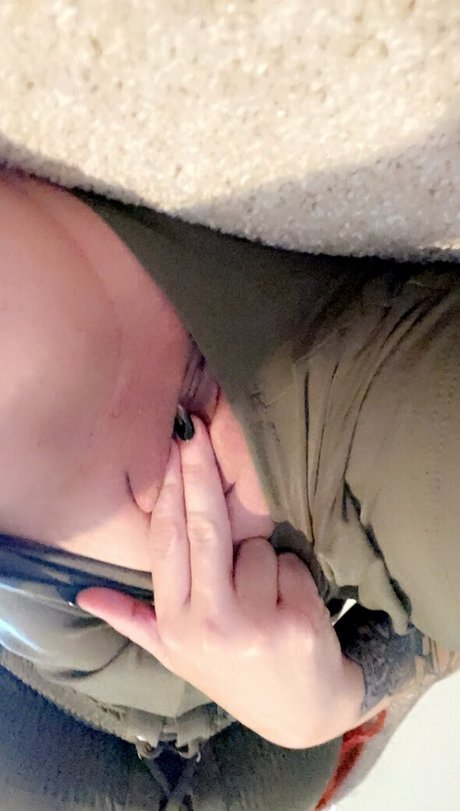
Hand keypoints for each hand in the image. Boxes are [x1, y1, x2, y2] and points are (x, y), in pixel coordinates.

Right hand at [77, 418, 363, 747]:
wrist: (302, 713)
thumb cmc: (234, 672)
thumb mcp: (176, 654)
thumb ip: (133, 620)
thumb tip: (84, 596)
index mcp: (176, 624)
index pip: (167, 544)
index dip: (169, 492)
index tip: (171, 448)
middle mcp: (209, 624)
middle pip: (204, 529)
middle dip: (199, 472)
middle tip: (195, 430)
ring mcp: (254, 625)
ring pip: (257, 547)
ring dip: (264, 560)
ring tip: (264, 597)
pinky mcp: (297, 623)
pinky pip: (291, 564)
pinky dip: (293, 575)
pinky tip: (290, 606)